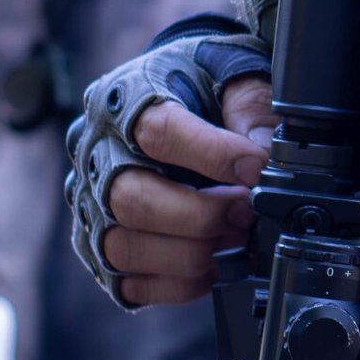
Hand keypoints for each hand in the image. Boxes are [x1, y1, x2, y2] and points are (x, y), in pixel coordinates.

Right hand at [69, 24, 274, 310]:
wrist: (181, 96)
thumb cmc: (204, 85)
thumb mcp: (233, 75)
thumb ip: (250, 109)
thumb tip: (266, 155)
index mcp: (124, 101)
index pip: (157, 132)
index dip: (213, 155)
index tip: (257, 169)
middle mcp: (95, 156)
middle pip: (131, 200)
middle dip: (201, 215)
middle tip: (247, 211)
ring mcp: (92, 207)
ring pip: (125, 247)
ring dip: (192, 253)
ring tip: (236, 237)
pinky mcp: (102, 251)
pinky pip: (132, 283)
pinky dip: (181, 283)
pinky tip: (216, 262)